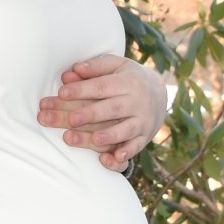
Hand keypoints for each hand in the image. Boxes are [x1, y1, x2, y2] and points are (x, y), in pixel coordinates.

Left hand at [39, 52, 169, 170]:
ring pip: (126, 129)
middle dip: (92, 114)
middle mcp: (136, 102)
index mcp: (128, 82)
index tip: (62, 93)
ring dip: (110, 135)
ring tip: (94, 139)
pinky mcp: (144, 137)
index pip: (103, 86)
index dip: (82, 89)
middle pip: (113, 108)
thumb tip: (74, 68)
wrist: (160, 94)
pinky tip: (116, 157)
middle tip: (71, 119)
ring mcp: (142, 121)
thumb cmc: (129, 78)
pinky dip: (127, 152)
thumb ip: (96, 67)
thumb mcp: (117, 66)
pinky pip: (137, 146)